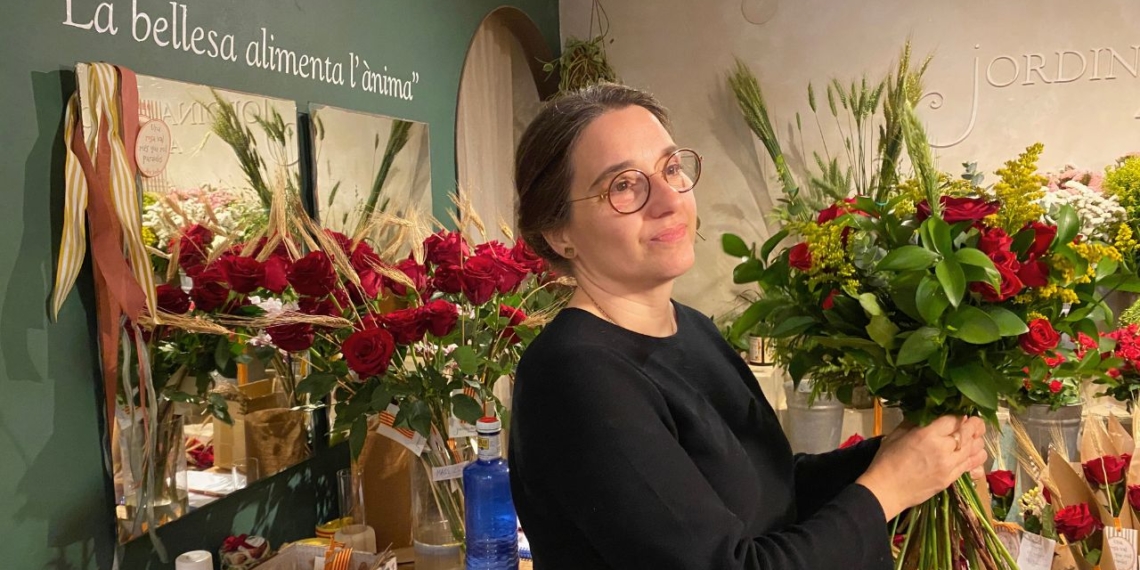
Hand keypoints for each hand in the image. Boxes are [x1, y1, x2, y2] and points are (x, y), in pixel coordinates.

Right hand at [855, 415, 986, 519]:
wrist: (886, 490)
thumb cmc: (886, 460)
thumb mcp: (896, 435)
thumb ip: (913, 422)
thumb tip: (926, 414)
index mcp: (927, 435)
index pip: (954, 419)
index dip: (959, 414)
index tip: (959, 413)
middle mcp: (943, 449)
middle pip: (970, 432)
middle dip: (974, 424)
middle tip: (974, 421)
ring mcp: (950, 466)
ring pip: (976, 449)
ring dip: (977, 440)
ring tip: (974, 437)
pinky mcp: (951, 479)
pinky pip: (972, 465)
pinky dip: (977, 457)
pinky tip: (974, 453)